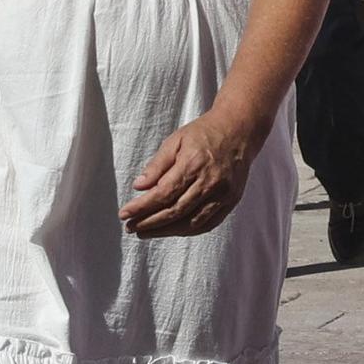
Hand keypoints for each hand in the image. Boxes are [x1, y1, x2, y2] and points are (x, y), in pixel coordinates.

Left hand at [120, 109, 259, 236]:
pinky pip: (207, 224)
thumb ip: (157, 165)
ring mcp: (223, 194)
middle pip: (175, 211)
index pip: (163, 193)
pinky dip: (187, 230)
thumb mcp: (176, 140)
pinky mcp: (231, 201)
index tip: (124, 214)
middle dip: (149, 223)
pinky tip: (171, 230)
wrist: (239, 130)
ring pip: (191, 222)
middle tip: (130, 227)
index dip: (142, 207)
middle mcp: (210, 182)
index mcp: (193, 164)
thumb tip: (139, 187)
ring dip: (166, 231)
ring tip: (145, 232)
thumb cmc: (203, 133)